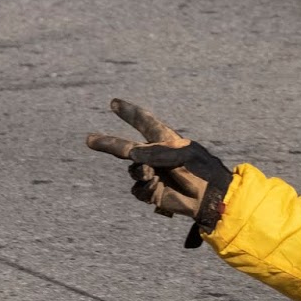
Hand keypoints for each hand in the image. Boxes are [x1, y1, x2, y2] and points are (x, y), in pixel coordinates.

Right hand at [86, 99, 232, 246]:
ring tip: (153, 174)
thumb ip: (156, 152)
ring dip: (140, 172)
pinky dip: (144, 188)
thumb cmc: (202, 171)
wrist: (210, 197)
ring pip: (132, 171)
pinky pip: (137, 189)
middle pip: (126, 148)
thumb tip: (132, 155)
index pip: (145, 123)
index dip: (129, 113)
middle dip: (108, 144)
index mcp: (167, 141)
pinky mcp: (152, 191)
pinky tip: (156, 187)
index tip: (114, 103)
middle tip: (89, 139)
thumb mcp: (182, 155)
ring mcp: (153, 173)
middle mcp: (156, 156)